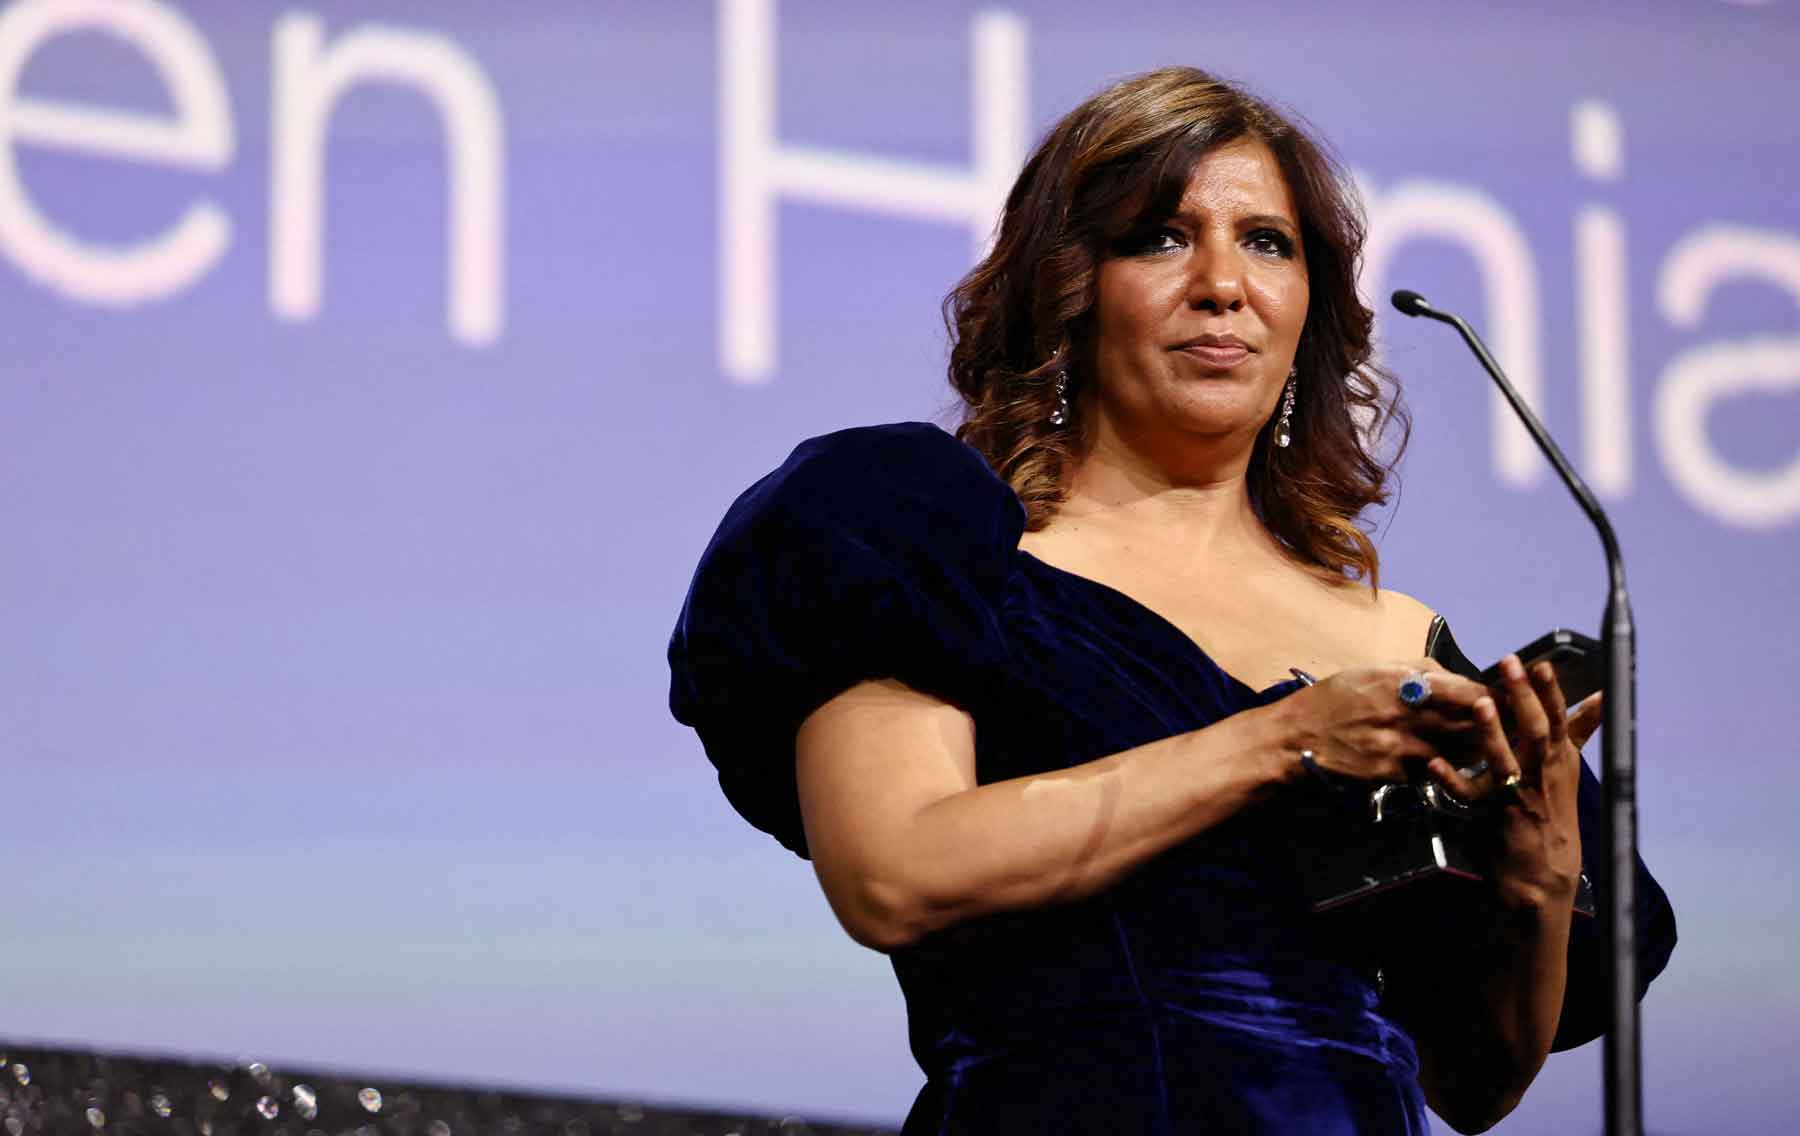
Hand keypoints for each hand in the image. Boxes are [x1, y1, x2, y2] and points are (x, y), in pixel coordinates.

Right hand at [1283, 660, 1490, 782]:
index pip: (1464, 691)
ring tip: (1487, 747)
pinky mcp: (1392, 773)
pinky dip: (1444, 767)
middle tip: (1506, 725)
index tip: (1502, 699)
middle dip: (1490, 725)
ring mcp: (1399, 747)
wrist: (1295, 737)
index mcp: (1400, 681)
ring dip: (1474, 749)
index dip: (1489, 696)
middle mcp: (1403, 714)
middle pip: (1467, 723)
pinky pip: (1431, 771)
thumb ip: (1415, 670)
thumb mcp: (1371, 670)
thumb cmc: (1333, 698)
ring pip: (1456, 752)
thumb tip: (1454, 677)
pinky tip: (1449, 764)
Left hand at [1428, 656, 1602, 908]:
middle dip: (1524, 696)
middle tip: (1510, 663)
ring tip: (1481, 704)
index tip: (1542, 664)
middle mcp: (1542, 775)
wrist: (1542, 876)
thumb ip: (1579, 730)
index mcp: (1559, 761)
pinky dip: (1450, 780)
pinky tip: (1434, 765)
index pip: (1560, 720)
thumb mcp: (1568, 770)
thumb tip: (1603, 697)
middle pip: (1536, 730)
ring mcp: (1516, 795)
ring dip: (1492, 733)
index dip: (1551, 692)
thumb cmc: (1552, 814)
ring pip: (1506, 761)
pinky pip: (1467, 796)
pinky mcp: (1491, 815)